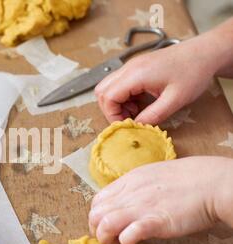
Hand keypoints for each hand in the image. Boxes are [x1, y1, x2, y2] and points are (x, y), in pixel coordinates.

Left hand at [88, 157, 232, 243]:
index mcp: (128, 181)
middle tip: (107, 237)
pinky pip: (129, 233)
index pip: (97, 200)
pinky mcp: (155, 221)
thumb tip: (124, 200)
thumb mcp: (152, 175)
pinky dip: (124, 241)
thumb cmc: (186, 179)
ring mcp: (141, 207)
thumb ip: (135, 187)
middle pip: (96, 213)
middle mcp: (130, 193)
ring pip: (105, 223)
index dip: (96, 215)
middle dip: (95, 229)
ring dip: (105, 237)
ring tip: (114, 242)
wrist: (211, 182)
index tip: (103, 224)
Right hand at [94, 17, 232, 124]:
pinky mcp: (137, 67)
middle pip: (102, 91)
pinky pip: (119, 83)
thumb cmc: (193, 72)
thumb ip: (153, 115)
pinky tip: (139, 103)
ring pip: (108, 86)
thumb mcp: (175, 99)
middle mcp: (129, 68)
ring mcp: (132, 66)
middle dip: (110, 109)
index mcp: (136, 74)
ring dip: (116, 103)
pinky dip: (123, 96)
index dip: (112, 115)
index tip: (125, 125)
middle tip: (127, 120)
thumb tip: (136, 126)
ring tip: (134, 112)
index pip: (108, 97)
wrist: (205, 52)